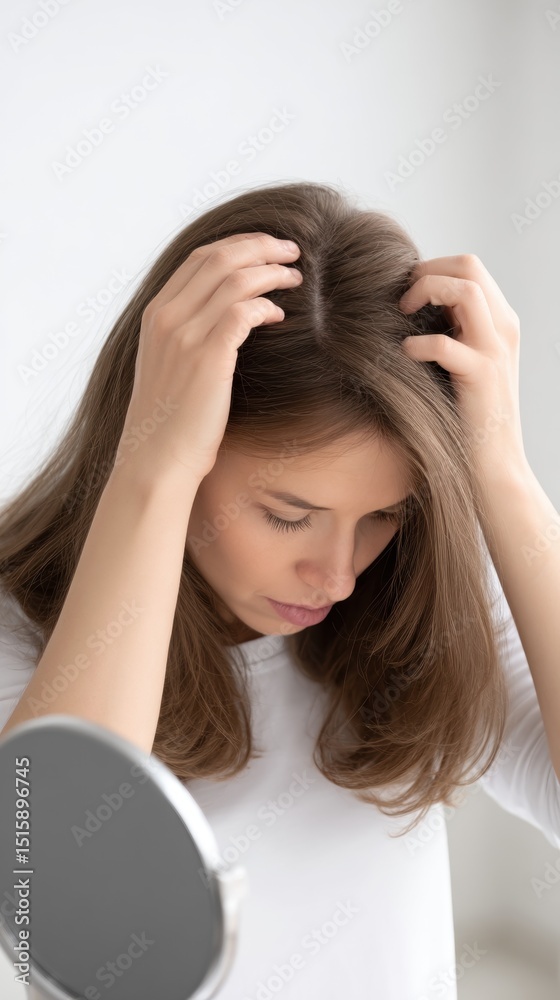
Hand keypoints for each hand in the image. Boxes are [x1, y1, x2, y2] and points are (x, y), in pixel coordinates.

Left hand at [398, 253, 529, 488]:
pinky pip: (446, 343)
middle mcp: (504, 328)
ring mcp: (496, 350)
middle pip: (469, 265)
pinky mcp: (482, 376)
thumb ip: (447, 330)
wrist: (493, 464)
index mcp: (499, 321)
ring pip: (466, 289)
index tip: (404, 292)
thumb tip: (404, 304)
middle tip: (401, 300)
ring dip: (426, 293)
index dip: (431, 268)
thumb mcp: (459, 362)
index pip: (469, 265)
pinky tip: (405, 355)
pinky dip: (418, 344)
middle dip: (426, 272)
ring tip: (402, 316)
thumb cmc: (465, 415)